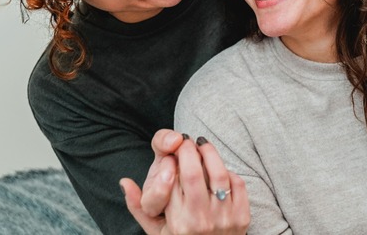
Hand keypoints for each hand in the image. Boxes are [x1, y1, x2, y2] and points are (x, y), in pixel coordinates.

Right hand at [121, 131, 249, 233]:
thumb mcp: (157, 231)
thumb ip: (138, 206)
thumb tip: (124, 181)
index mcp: (176, 222)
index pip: (170, 181)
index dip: (170, 159)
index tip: (171, 150)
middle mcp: (199, 220)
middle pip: (192, 172)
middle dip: (187, 150)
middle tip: (185, 140)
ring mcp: (223, 219)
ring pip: (218, 173)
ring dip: (209, 152)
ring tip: (202, 144)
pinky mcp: (242, 216)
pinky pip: (237, 183)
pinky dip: (227, 171)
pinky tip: (218, 167)